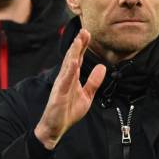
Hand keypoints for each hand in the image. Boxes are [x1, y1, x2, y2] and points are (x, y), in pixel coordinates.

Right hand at [33, 29, 105, 148]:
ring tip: (78, 41)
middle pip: (72, 58)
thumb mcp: (87, 95)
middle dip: (78, 44)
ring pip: (68, 66)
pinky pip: (65, 81)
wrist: (56, 128)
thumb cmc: (68, 111)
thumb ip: (94, 81)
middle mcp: (65, 78)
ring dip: (73, 53)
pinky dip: (69, 71)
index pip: (78, 59)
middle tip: (84, 30)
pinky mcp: (59, 94)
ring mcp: (61, 85)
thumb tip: (102, 67)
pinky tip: (73, 62)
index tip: (87, 33)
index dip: (82, 46)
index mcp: (72, 78)